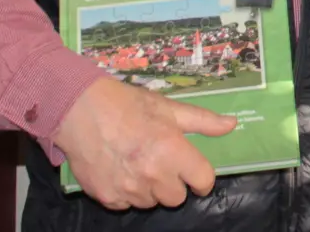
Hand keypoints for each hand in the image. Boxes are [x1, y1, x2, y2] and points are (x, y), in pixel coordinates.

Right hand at [52, 77, 237, 210]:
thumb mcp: (168, 108)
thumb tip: (231, 124)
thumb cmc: (127, 104)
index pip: (203, 181)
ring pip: (152, 202)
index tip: (194, 171)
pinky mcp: (107, 197)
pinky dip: (127, 192)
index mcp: (172, 150)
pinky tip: (120, 170)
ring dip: (150, 188)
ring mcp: (128, 189)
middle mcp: (152, 174)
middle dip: (174, 182)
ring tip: (137, 163)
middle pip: (177, 197)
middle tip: (160, 161)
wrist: (78, 109)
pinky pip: (127, 204)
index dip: (201, 177)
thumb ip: (202, 121)